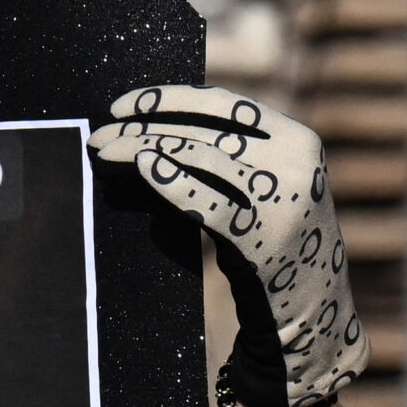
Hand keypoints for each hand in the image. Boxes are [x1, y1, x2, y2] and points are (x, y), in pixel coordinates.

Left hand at [90, 86, 367, 406]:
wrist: (309, 308)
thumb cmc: (267, 245)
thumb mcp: (256, 190)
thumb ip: (219, 160)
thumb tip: (146, 135)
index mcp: (296, 139)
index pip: (224, 105)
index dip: (169, 99)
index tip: (122, 105)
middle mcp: (295, 161)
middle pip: (204, 131)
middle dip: (144, 127)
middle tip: (98, 134)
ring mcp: (282, 198)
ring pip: (200, 157)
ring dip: (143, 150)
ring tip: (103, 152)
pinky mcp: (261, 235)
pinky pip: (206, 201)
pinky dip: (172, 180)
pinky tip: (143, 168)